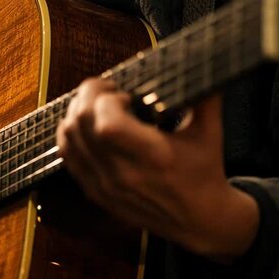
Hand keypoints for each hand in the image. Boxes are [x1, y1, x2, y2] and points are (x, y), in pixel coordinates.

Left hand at [56, 78, 258, 262]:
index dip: (106, 98)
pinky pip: (68, 158)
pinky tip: (88, 127)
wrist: (199, 220)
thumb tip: (199, 58)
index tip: (125, 93)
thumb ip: (203, 94)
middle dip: (88, 96)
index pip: (106, 124)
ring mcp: (106, 187)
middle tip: (107, 90)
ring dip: (76, 113)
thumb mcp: (210, 131)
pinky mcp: (96, 194)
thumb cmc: (205, 171)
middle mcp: (124, 175)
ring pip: (68, 139)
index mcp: (154, 158)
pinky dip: (71, 135)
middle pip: (80, 125)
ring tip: (97, 106)